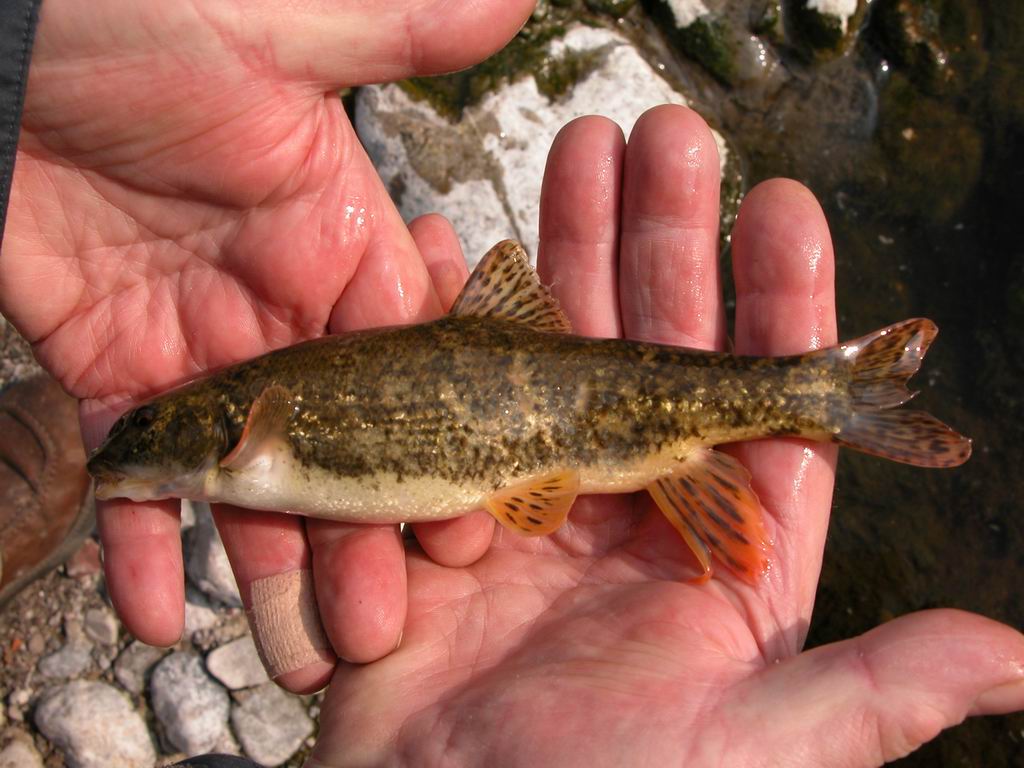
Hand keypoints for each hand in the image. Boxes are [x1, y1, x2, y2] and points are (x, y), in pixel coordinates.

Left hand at [0, 0, 533, 689]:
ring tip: (297, 648)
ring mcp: (199, 349)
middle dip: (367, 535)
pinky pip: (138, 477)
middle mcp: (283, 307)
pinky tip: (159, 613)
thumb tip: (517, 1)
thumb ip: (394, 28)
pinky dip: (142, 545)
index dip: (446, 446)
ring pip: (254, 477)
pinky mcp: (111, 374)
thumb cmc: (124, 12)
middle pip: (343, 442)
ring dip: (273, 563)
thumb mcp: (271, 18)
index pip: (414, 360)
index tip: (469, 525)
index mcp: (339, 235)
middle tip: (379, 620)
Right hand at [305, 107, 1023, 765]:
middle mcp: (631, 506)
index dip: (778, 301)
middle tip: (665, 137)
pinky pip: (455, 388)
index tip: (781, 204)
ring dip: (571, 248)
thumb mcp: (750, 751)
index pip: (763, 400)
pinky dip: (457, 314)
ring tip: (578, 150)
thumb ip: (876, 693)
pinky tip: (457, 244)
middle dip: (666, 237)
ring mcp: (534, 494)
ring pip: (562, 347)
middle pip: (656, 346)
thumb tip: (1023, 661)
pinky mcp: (449, 500)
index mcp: (718, 552)